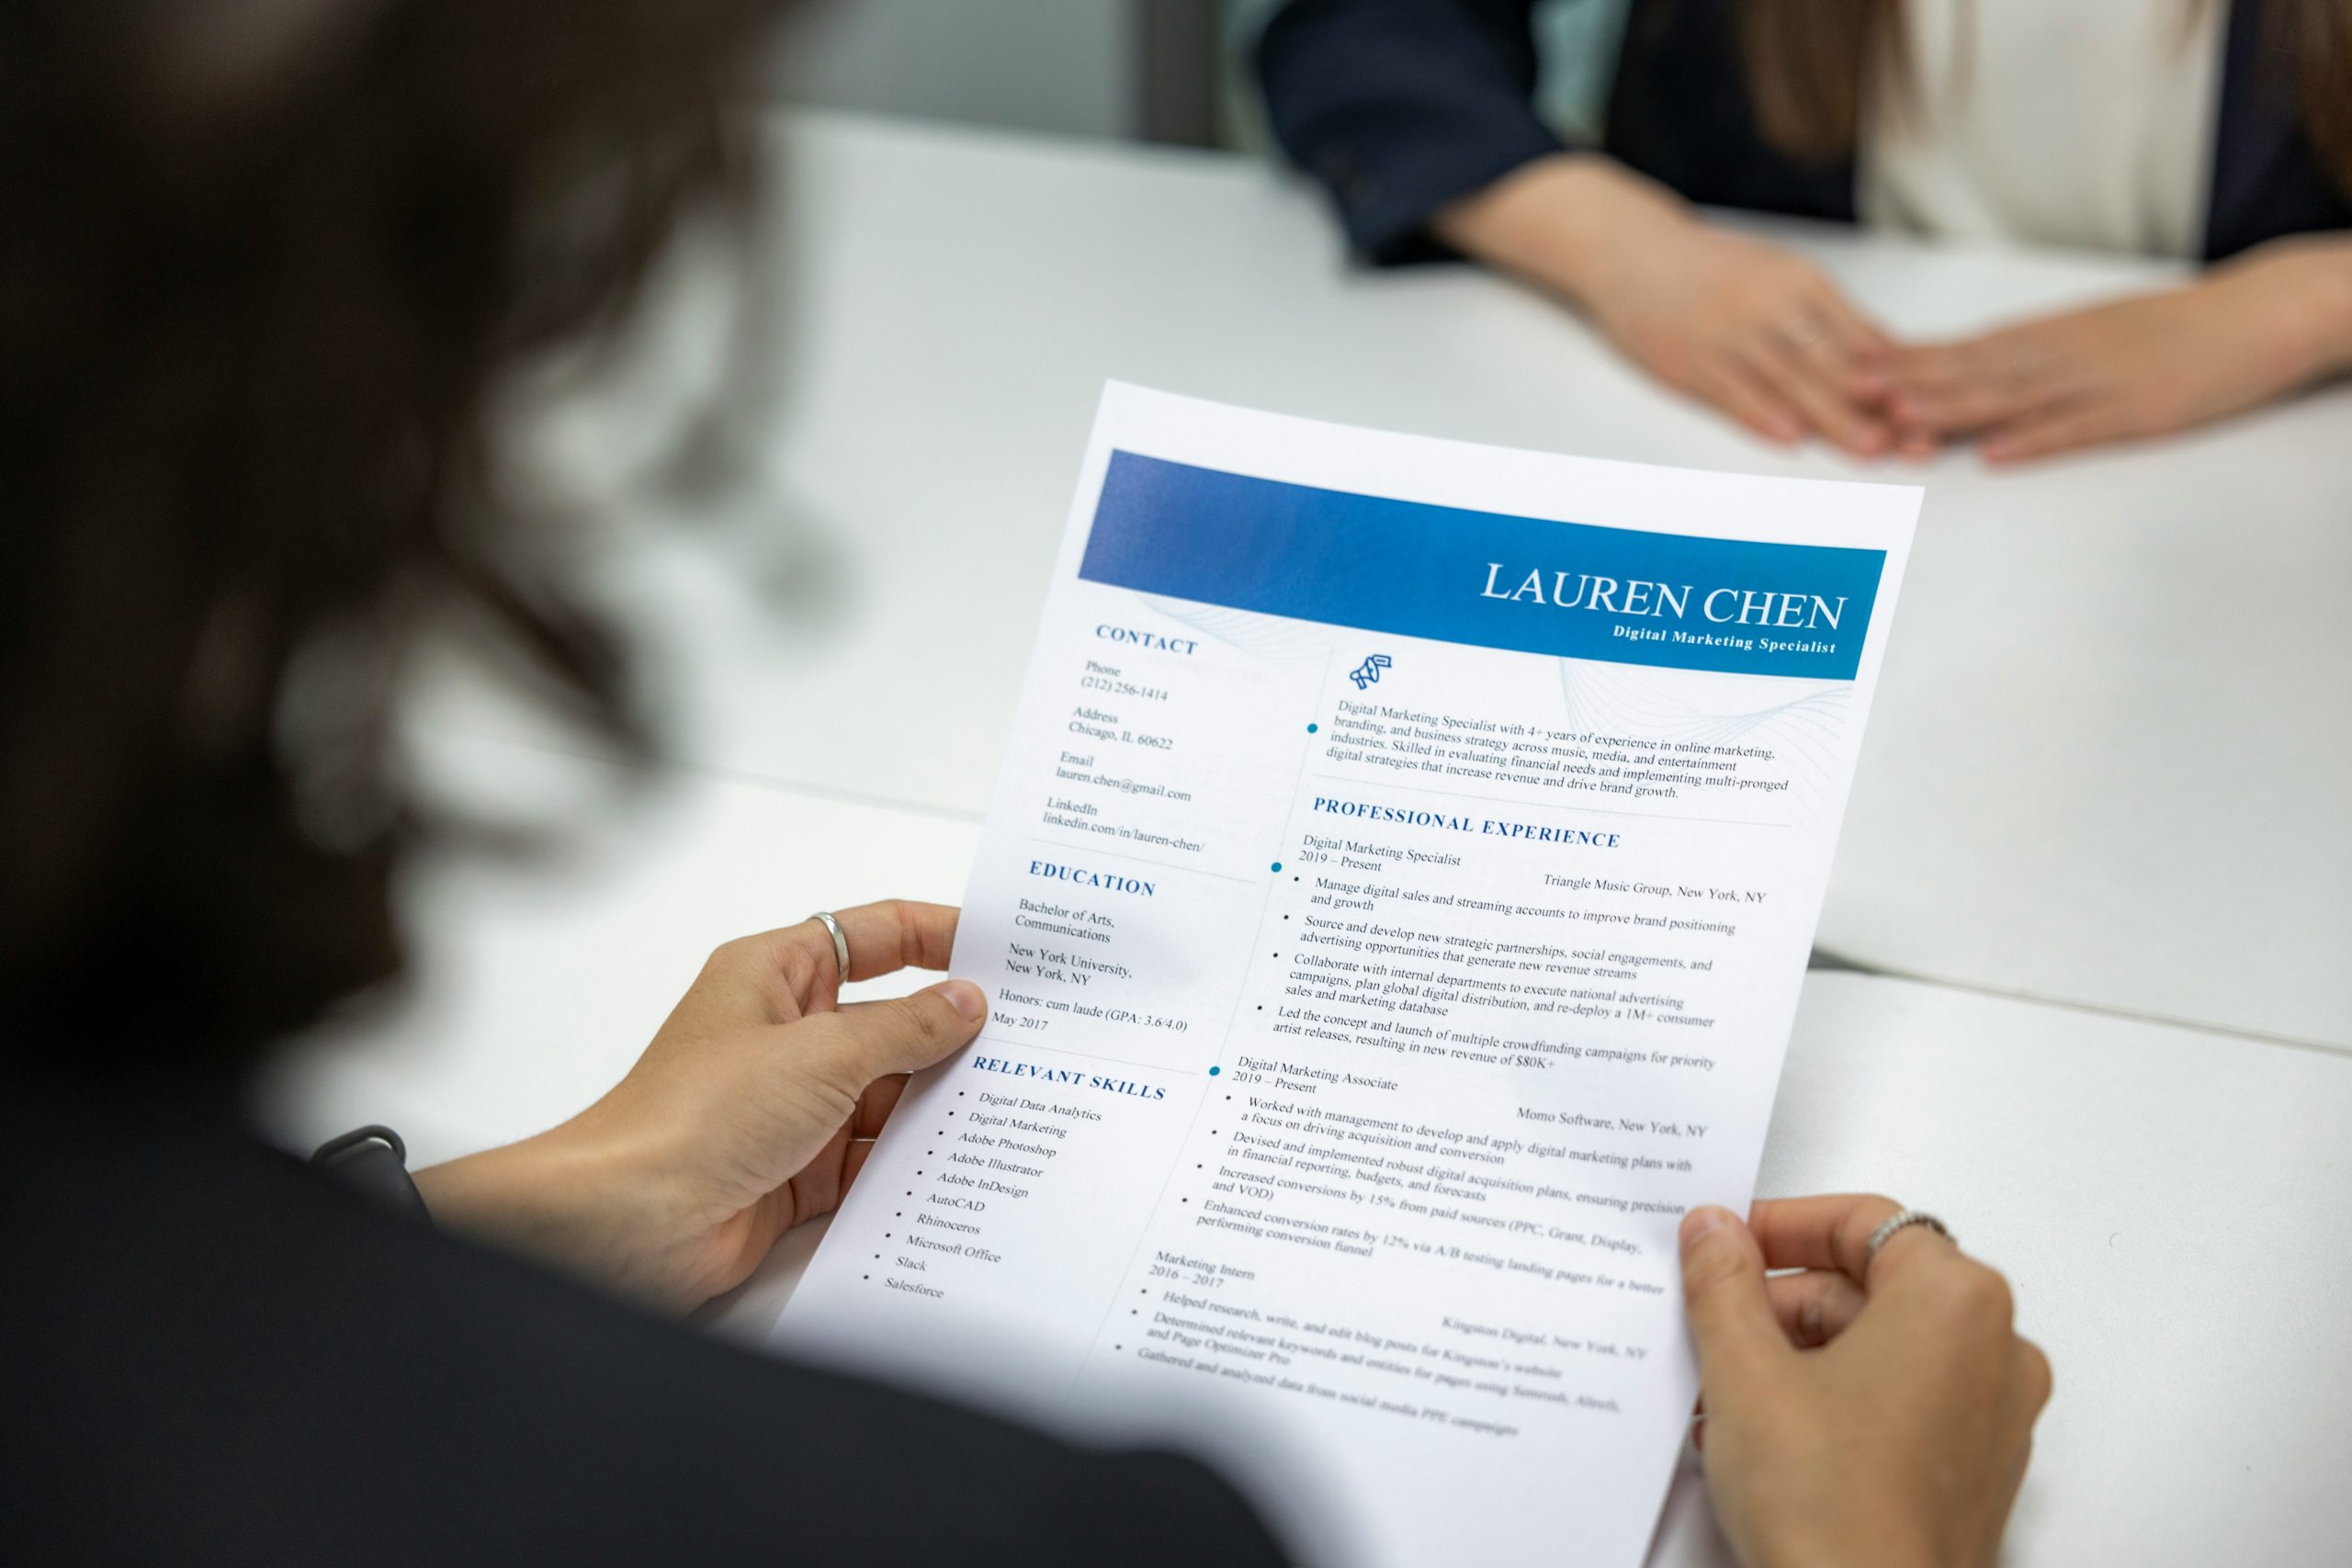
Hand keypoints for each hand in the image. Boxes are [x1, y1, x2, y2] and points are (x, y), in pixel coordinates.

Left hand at [414, 900, 985, 1311]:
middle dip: (953, 1033)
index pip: (874, 936)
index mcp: (776, 975)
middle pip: (890, 1020)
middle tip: (1032, 1038)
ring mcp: (794, 1106)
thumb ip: (904, 1028)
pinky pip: (875, 1157)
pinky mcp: (800, 1171)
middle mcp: (786, 1034)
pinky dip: (913, 1162)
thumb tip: (966, 1003)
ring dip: (938, 1104)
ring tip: (1015, 1103)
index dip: (938, 935)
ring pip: (890, 1094)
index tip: (1004, 949)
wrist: (631, 1222)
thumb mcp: (821, 1053)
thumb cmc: (695, 1116)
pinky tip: (965, 1164)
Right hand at [1437, 155, 1897, 454]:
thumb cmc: (1713, 271)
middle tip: (1916, 440)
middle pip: (1834, 363)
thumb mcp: (1778, 277)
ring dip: (1832, 418)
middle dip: (1878, 405)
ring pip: (1790, 381)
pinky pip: (1731, 391)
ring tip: (1869, 448)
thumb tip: (1887, 357)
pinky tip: (1789, 436)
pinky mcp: (1688, 359)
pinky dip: (1761, 414)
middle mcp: (1769, 304)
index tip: (1934, 409)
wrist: (1632, 251)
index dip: (1900, 378)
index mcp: (1800, 282)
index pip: (1861, 337)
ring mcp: (1727, 333)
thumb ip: (1828, 317)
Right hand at [1680, 1196, 2050, 1567]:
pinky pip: (1902, 1403)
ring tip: (1726, 1390)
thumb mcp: (1745, 1371)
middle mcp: (1996, 1351)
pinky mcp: (1976, 1474)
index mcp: (1956, 1302)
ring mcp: (1994, 1418)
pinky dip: (1837, 1400)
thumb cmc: (1829, 1507)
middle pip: (1875, 1284)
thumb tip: (1715, 1231)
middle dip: (1784, 1301)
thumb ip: (1724, 1283)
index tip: (1725, 1245)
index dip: (1782, 1226)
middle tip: (1711, 1321)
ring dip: (1801, 1355)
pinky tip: (1766, 1435)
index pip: (1864, 1221)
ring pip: (1886, 1347)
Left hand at [1867, 236, 2351, 461]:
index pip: (1955, 350)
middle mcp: (2056, 356)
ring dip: (1954, 411)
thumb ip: (2022, 354)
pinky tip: (1996, 455)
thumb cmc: (2165, 329)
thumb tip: (1959, 370)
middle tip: (1846, 395)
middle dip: (1905, 386)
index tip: (1842, 370)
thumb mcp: (2084, 332)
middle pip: (1968, 373)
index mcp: (2041, 336)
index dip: (1898, 363)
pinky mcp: (2135, 412)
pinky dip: (2034, 441)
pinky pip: (2077, 429)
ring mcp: (2094, 384)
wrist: (2255, 314)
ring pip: (2011, 398)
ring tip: (1901, 421)